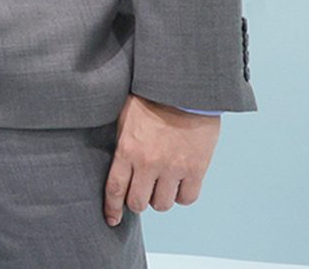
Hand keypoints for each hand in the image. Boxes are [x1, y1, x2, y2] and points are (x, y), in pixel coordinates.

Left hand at [103, 93, 219, 225]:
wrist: (184, 89)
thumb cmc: (150, 98)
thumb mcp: (124, 117)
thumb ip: (120, 142)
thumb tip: (112, 160)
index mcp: (127, 150)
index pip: (115, 189)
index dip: (112, 208)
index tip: (112, 219)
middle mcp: (149, 163)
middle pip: (138, 202)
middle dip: (137, 201)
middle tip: (140, 193)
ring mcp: (174, 168)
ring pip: (163, 204)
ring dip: (160, 198)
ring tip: (160, 185)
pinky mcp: (196, 168)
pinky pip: (188, 198)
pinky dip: (182, 195)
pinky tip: (179, 184)